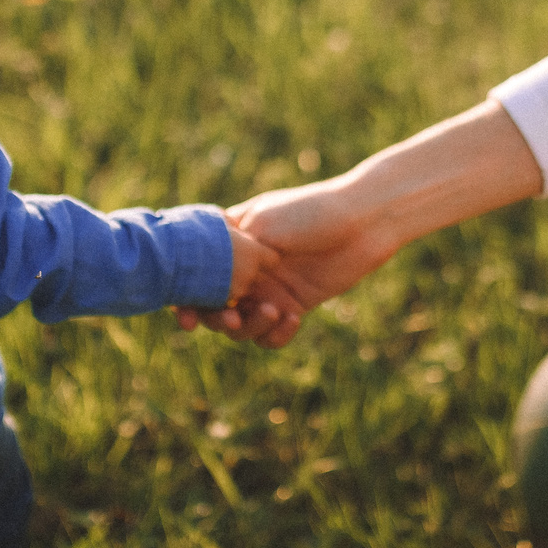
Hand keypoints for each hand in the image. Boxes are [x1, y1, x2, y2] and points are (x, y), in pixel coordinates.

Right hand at [177, 178, 384, 348]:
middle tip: (231, 317)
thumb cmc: (310, 213)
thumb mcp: (262, 223)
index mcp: (231, 243)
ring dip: (249, 326)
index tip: (185, 315)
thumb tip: (198, 276)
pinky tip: (292, 319)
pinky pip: (271, 334)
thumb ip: (230, 251)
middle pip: (213, 306)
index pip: (197, 274)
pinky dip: (276, 334)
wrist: (362, 222)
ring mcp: (267, 289)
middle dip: (215, 318)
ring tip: (271, 312)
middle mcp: (245, 269)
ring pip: (241, 325)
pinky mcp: (292, 306)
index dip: (186, 297)